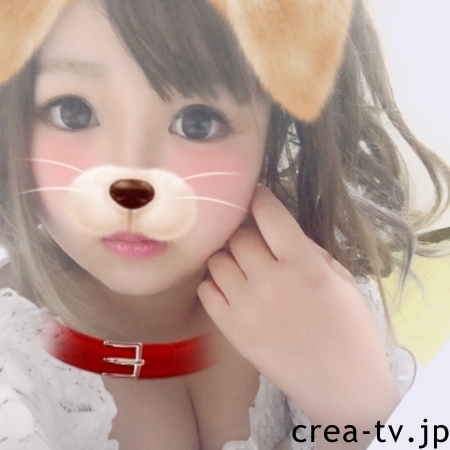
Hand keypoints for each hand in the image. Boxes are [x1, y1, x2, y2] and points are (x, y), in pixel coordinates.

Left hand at [198, 187, 398, 440]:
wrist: (342, 387)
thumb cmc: (351, 331)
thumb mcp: (342, 281)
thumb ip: (309, 251)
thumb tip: (278, 233)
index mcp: (304, 266)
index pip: (269, 215)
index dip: (260, 198)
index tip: (256, 195)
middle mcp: (270, 282)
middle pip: (238, 236)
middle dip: (245, 230)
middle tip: (254, 239)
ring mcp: (246, 307)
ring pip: (217, 260)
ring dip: (228, 256)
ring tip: (241, 264)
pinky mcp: (231, 330)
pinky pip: (206, 290)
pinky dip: (214, 282)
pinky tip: (230, 286)